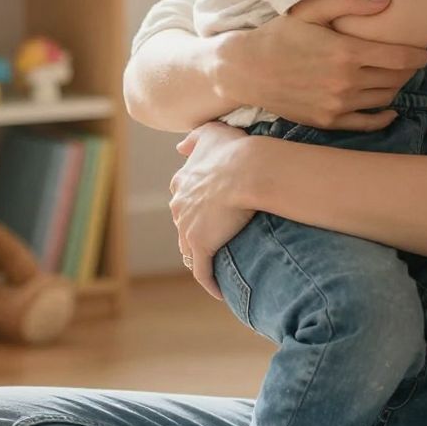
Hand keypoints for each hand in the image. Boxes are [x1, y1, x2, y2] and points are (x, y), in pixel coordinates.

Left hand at [170, 122, 254, 296]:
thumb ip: (194, 138)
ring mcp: (187, 228)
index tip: (207, 216)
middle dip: (195, 235)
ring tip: (216, 269)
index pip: (182, 200)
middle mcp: (179, 206)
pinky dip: (209, 283)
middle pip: (183, 227)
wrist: (247, 170)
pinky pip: (202, 272)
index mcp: (182, 183)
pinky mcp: (201, 246)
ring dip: (200, 260)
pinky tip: (219, 293)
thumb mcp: (211, 132)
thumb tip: (180, 147)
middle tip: (214, 244)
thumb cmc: (235, 150)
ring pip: (189, 251)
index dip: (194, 209)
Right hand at [225, 0, 426, 131]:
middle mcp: (345, 82)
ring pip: (384, 99)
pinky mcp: (328, 121)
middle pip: (395, 78)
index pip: (399, 57)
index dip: (417, 55)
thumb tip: (388, 1)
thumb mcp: (311, 10)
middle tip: (409, 61)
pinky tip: (389, 108)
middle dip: (408, 70)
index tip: (423, 52)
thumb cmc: (279, 35)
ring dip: (396, 88)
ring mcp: (337, 105)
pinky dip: (384, 116)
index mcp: (346, 52)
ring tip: (395, 77)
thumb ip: (350, 2)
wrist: (246, 70)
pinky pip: (367, 122)